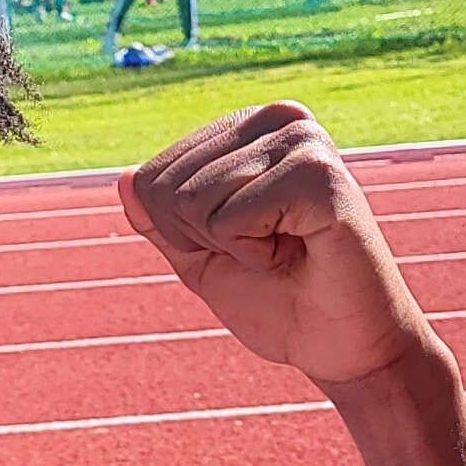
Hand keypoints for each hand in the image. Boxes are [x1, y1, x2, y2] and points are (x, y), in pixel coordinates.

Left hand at [120, 101, 434, 389]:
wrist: (343, 347)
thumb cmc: (281, 301)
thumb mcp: (203, 257)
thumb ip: (161, 221)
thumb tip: (121, 179)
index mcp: (251, 128)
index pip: (152, 177)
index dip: (184, 234)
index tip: (244, 246)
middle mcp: (279, 118)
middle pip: (168, 187)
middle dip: (205, 240)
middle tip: (268, 253)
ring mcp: (303, 140)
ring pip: (195, 201)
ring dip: (234, 248)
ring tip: (286, 251)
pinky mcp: (320, 173)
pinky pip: (231, 218)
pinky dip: (254, 254)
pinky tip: (300, 251)